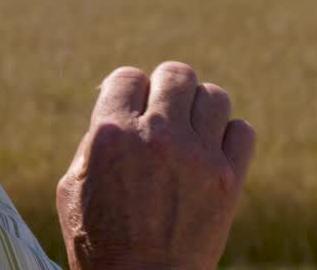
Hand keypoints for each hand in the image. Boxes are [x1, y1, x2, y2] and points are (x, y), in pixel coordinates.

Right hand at [56, 62, 256, 269]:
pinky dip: (229, 137)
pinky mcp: (229, 179)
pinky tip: (212, 154)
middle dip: (168, 90)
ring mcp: (197, 156)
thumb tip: (120, 106)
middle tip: (165, 115)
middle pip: (176, 74)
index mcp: (111, 133)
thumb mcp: (74, 187)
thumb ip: (96, 139)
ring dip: (201, 110)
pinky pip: (242, 130)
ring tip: (191, 134)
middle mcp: (156, 136)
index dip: (129, 92)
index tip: (132, 110)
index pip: (128, 76)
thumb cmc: (100, 243)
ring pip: (214, 95)